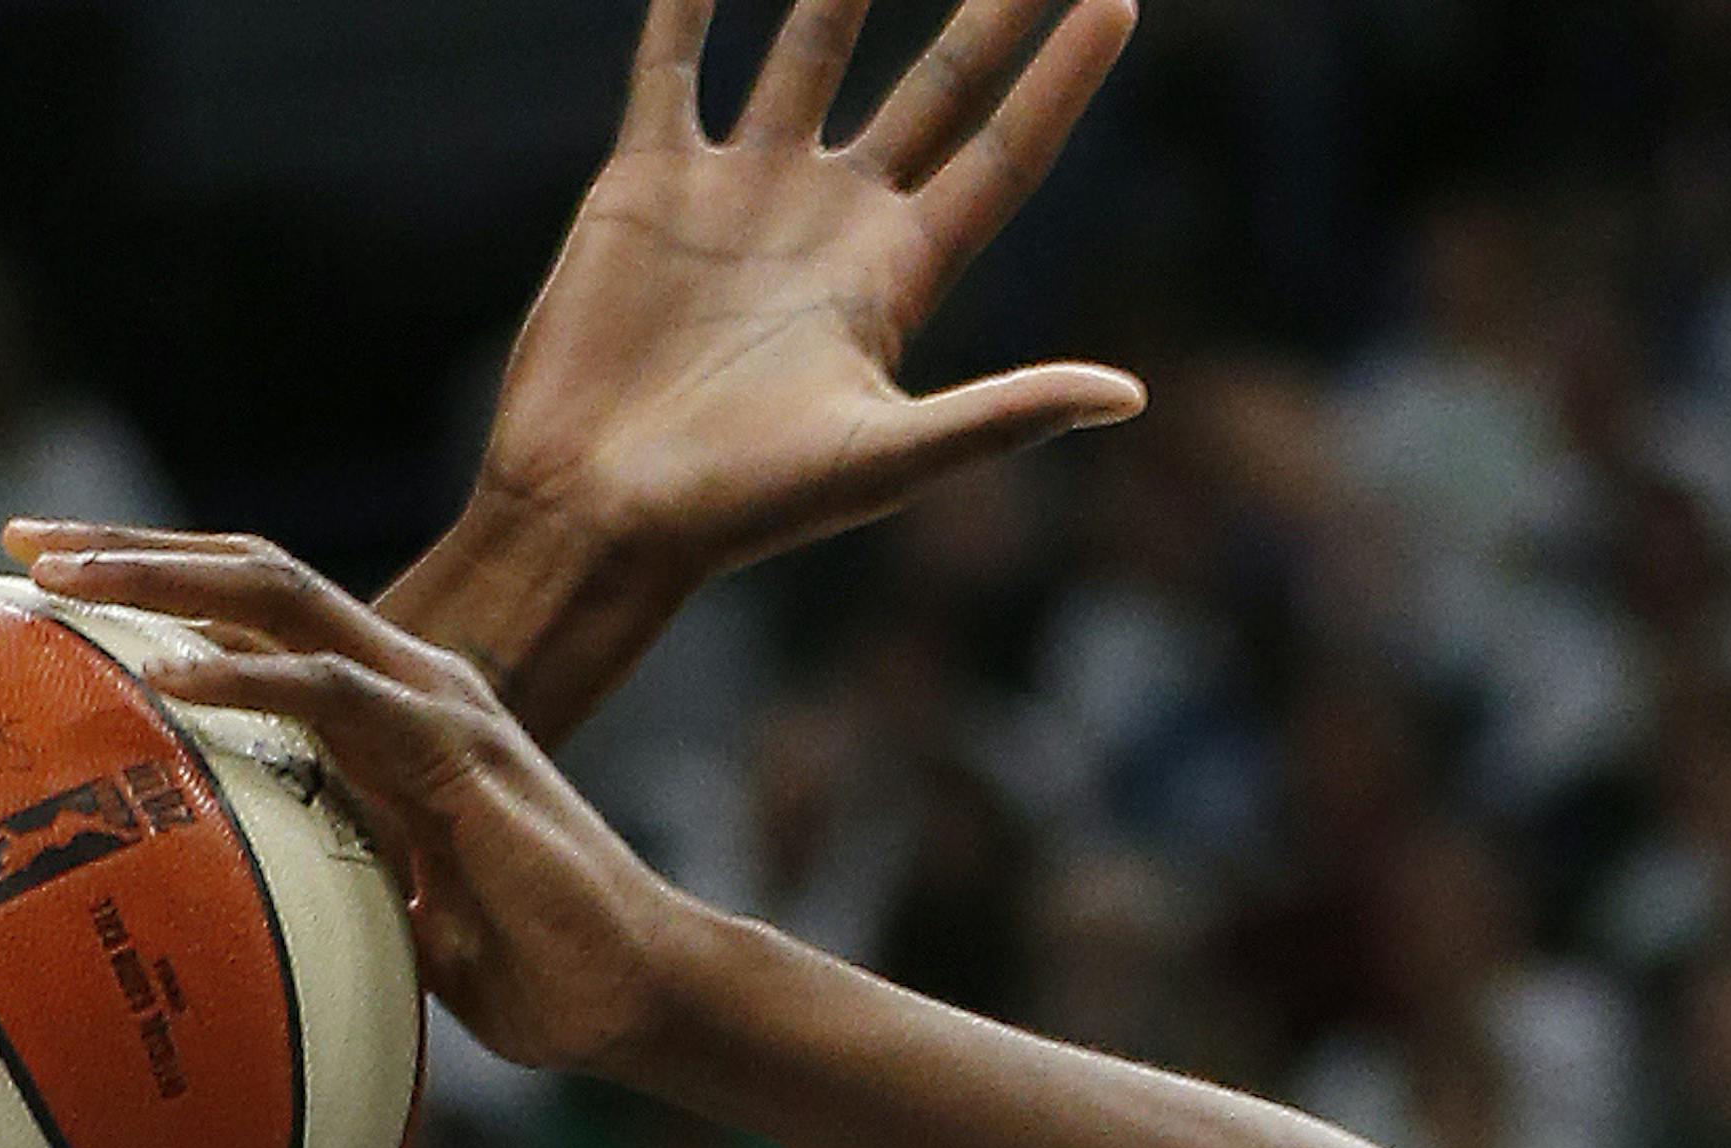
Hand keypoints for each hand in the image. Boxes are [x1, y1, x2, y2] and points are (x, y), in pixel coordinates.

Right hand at [12, 0, 1141, 732]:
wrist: (598, 512)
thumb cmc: (742, 508)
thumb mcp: (886, 462)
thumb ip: (1005, 417)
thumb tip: (1132, 396)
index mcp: (893, 280)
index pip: (1001, 157)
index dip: (1060, 82)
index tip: (1118, 2)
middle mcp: (829, 222)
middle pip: (933, 86)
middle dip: (988, 8)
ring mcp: (741, 193)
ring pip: (810, 47)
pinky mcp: (648, 182)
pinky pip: (674, 59)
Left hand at [12, 554, 689, 1068]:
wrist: (636, 996)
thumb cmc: (532, 974)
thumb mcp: (395, 920)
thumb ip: (330, 880)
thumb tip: (237, 908)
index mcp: (392, 710)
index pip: (261, 615)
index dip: (160, 587)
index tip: (51, 588)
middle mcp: (411, 681)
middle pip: (252, 574)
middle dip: (132, 550)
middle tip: (23, 546)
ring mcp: (436, 703)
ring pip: (279, 598)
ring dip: (163, 582)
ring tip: (63, 582)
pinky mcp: (454, 747)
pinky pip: (331, 691)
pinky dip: (245, 676)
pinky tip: (170, 678)